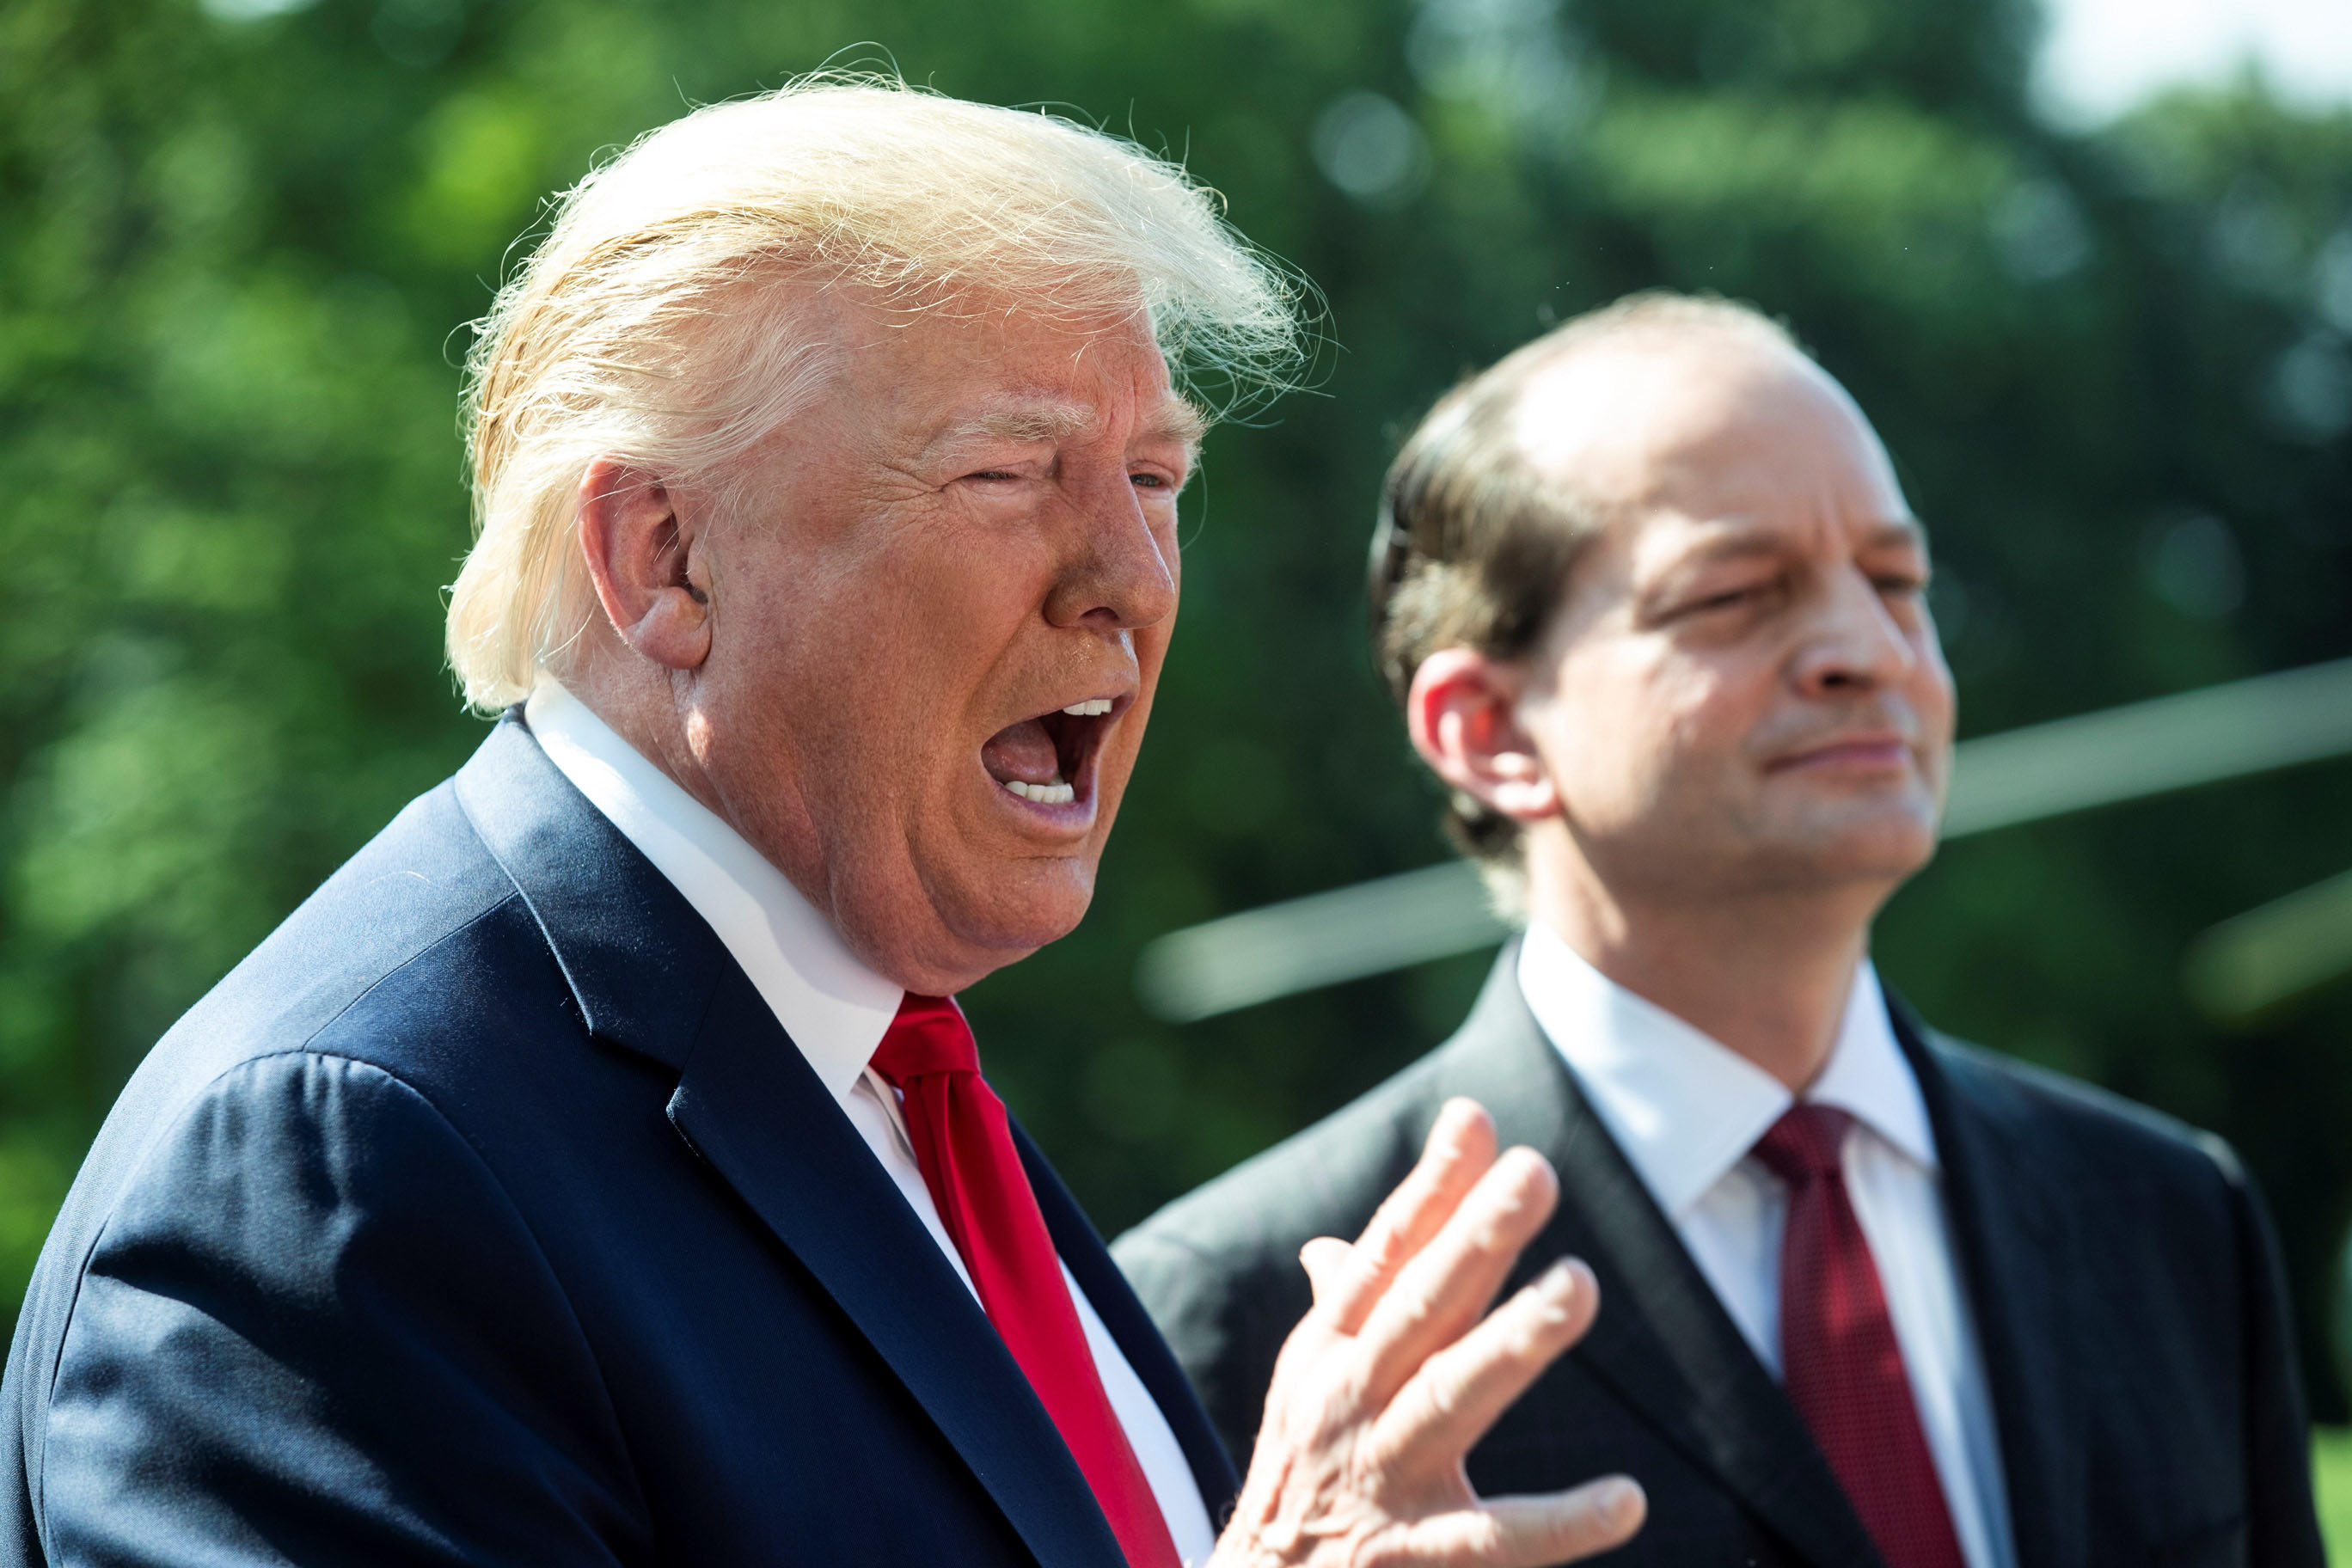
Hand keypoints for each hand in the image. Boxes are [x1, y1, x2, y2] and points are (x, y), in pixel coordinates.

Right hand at [1208, 1099, 1644, 1567]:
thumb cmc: (1300, 1478)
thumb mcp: (1309, 1385)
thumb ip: (1341, 1307)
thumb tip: (1337, 1237)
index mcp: (1330, 1350)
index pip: (1386, 1253)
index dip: (1432, 1187)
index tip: (1477, 1116)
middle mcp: (1348, 1400)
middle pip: (1420, 1307)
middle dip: (1476, 1237)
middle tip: (1537, 1171)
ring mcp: (1379, 1477)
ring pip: (1450, 1399)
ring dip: (1514, 1342)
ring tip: (1579, 1286)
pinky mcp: (1408, 1558)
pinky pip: (1492, 1540)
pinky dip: (1560, 1524)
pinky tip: (1626, 1500)